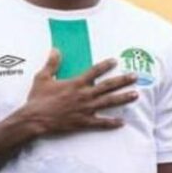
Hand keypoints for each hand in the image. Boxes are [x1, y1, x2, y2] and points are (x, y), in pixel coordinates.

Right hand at [20, 49, 138, 134]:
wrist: (35, 119)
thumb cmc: (38, 99)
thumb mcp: (42, 78)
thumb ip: (51, 64)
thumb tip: (55, 49)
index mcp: (75, 83)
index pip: (94, 71)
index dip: (105, 65)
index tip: (115, 61)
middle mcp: (84, 95)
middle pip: (107, 86)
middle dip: (122, 81)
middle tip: (134, 76)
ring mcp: (86, 109)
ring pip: (109, 102)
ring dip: (123, 98)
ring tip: (136, 95)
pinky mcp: (83, 122)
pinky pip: (101, 122)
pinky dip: (112, 122)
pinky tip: (122, 122)